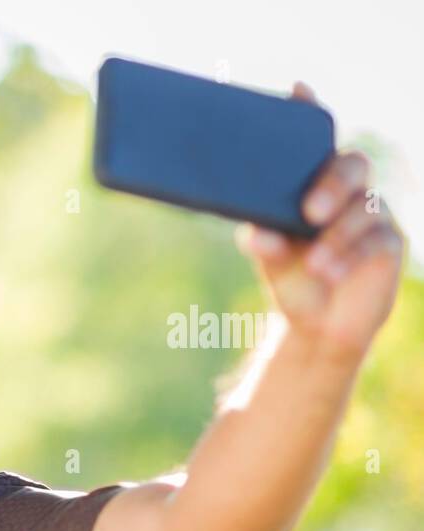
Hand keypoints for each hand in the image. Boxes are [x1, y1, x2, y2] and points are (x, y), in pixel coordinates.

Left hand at [236, 82, 404, 361]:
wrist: (315, 323)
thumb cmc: (290, 275)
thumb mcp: (268, 256)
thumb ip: (261, 239)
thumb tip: (259, 232)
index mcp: (314, 183)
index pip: (316, 142)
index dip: (310, 112)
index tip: (296, 90)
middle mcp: (347, 191)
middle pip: (352, 165)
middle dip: (333, 183)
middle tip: (309, 211)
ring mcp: (372, 214)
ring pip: (364, 209)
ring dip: (336, 238)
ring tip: (313, 264)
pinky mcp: (389, 244)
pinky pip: (376, 241)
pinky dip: (348, 256)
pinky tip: (327, 271)